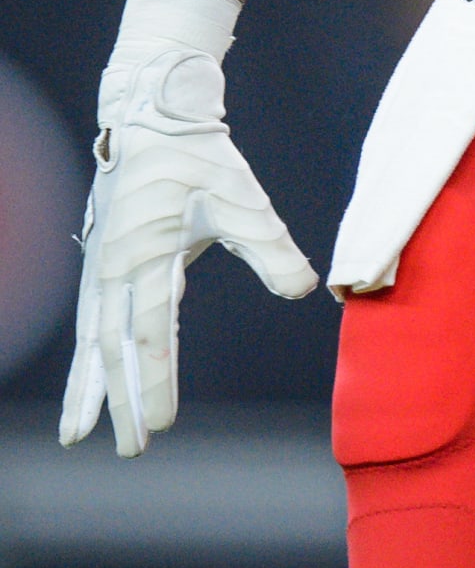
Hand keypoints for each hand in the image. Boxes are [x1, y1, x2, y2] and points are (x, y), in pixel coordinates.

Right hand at [61, 0, 315, 457]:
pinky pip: (88, 321)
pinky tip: (83, 387)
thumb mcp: (243, 200)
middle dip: (122, 401)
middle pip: (116, 347)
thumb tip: (305, 290)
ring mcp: (102, 267)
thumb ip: (271, 249)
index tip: (163, 422)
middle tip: (130, 450)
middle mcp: (117, 267)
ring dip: (88, 388)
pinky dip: (83, 358)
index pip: (153, 331)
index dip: (156, 379)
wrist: (155, 117)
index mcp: (150, 255)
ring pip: (92, 339)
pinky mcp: (100, 264)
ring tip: (76, 435)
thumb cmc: (202, 160)